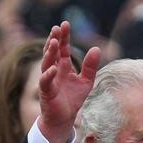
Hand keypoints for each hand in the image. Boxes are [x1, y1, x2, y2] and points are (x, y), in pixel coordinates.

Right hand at [38, 21, 100, 142]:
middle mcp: (54, 70)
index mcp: (63, 66)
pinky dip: (48, 75)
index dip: (64, 36)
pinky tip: (53, 68)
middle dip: (54, 40)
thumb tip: (97, 48)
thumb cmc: (73, 99)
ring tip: (54, 42)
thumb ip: (90, 66)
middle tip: (57, 28)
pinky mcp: (46, 92)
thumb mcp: (86, 81)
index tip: (65, 23)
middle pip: (53, 52)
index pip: (63, 48)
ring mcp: (48, 80)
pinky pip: (45, 81)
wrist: (63, 119)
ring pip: (46, 63)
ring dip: (50, 53)